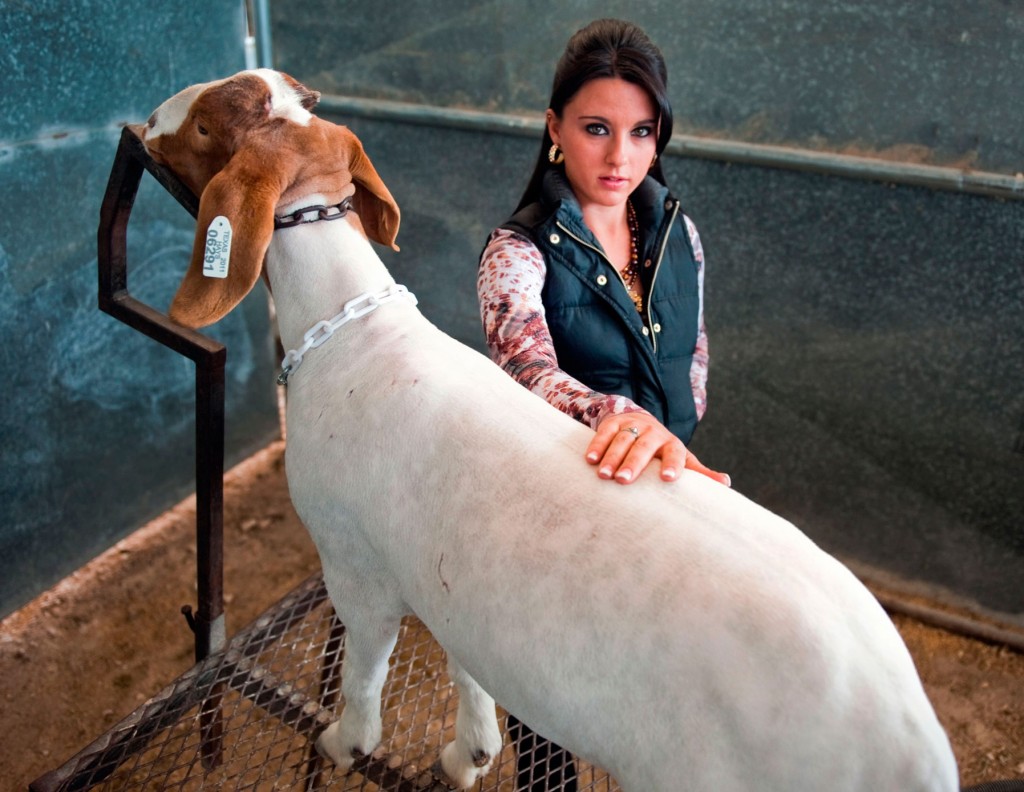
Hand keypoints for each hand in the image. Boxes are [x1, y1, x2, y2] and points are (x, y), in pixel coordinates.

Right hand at [586, 413, 731, 486]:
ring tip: (603, 475)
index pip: (675, 453)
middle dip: (633, 463)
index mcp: (672, 443)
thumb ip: (699, 472)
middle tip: (623, 481)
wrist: (640, 421)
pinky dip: (597, 445)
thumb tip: (726, 483)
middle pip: (644, 447)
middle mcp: (653, 432)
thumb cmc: (662, 450)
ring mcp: (632, 425)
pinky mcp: (613, 422)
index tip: (668, 479)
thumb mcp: (681, 458)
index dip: (672, 465)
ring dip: (612, 457)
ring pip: (622, 440)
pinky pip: (604, 432)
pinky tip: (590, 460)